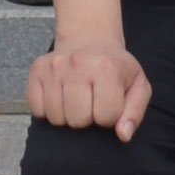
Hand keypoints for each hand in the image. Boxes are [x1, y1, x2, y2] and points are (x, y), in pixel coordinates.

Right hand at [23, 30, 151, 138]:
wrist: (89, 39)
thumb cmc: (115, 68)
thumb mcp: (137, 85)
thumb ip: (135, 112)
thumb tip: (123, 135)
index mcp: (107, 67)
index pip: (106, 117)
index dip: (109, 117)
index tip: (109, 104)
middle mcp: (77, 64)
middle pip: (78, 120)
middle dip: (86, 118)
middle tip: (90, 103)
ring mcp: (54, 67)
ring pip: (56, 118)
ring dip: (67, 116)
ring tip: (76, 100)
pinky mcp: (37, 70)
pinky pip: (37, 109)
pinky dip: (47, 111)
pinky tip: (60, 98)